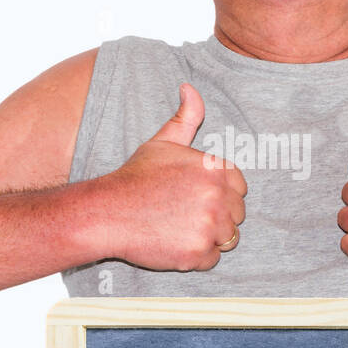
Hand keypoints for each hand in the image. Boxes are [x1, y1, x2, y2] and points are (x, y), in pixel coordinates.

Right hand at [97, 82, 246, 270]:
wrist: (107, 212)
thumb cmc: (135, 178)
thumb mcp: (162, 142)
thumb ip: (186, 116)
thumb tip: (189, 88)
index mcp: (215, 169)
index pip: (240, 187)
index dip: (219, 194)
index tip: (195, 197)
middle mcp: (217, 196)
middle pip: (236, 214)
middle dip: (216, 216)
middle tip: (183, 214)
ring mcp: (209, 226)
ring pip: (227, 238)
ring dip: (208, 236)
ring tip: (178, 227)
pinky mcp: (198, 253)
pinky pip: (212, 259)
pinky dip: (196, 257)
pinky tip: (174, 243)